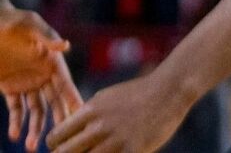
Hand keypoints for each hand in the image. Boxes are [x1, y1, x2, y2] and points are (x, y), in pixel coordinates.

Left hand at [0, 7, 81, 151]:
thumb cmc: (14, 20)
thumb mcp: (31, 25)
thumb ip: (47, 36)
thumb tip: (66, 46)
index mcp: (52, 60)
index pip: (65, 83)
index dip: (73, 99)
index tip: (81, 114)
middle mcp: (43, 73)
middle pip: (54, 101)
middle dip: (57, 120)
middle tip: (59, 140)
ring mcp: (27, 82)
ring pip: (36, 110)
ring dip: (35, 127)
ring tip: (31, 146)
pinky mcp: (11, 88)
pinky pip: (16, 108)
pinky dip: (16, 122)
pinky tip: (14, 135)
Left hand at [48, 75, 187, 152]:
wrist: (169, 91)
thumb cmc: (137, 94)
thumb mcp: (107, 98)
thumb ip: (86, 115)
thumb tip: (67, 132)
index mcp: (91, 110)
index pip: (56, 138)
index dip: (55, 146)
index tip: (61, 148)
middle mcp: (99, 126)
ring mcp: (115, 141)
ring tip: (97, 152)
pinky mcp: (131, 152)